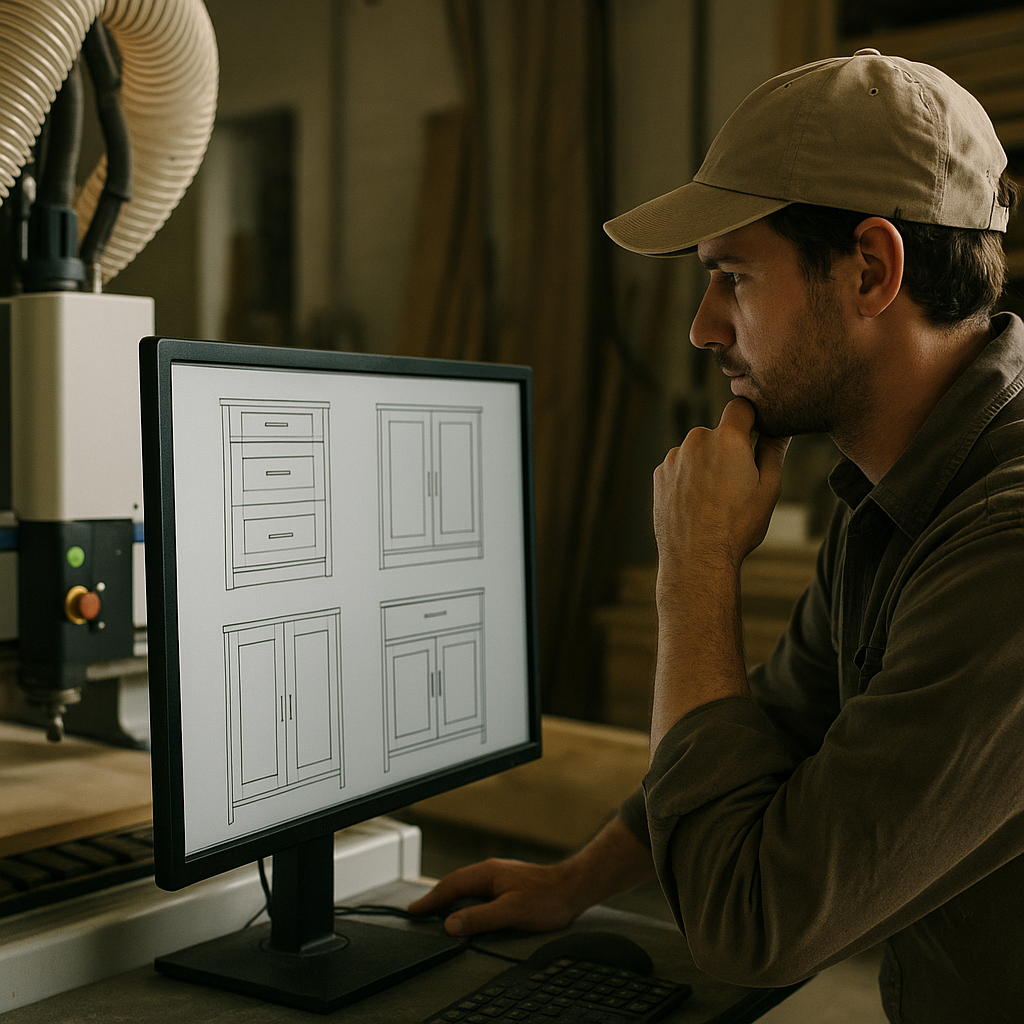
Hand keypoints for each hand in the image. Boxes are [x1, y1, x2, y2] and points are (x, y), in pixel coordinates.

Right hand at [407, 858, 584, 936]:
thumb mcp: (510, 912)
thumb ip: (479, 918)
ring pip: (466, 886)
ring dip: (449, 897)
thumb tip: (450, 924)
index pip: (450, 886)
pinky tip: (466, 908)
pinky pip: (477, 890)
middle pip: (455, 883)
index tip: (414, 910)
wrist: (573, 888)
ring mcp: (499, 876)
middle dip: (435, 897)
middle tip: (418, 911)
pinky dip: (463, 899)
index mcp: (486, 874)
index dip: (430, 900)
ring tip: (436, 910)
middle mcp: (490, 871)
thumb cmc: (547, 898)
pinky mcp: (508, 884)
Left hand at [654, 399, 789, 585]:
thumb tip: (781, 428)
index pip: (741, 407)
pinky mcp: (660, 474)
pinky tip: (696, 504)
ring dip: (706, 464)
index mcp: (727, 440)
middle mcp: (696, 440)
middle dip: (727, 449)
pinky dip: (688, 478)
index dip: (751, 417)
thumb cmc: (738, 527)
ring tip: (714, 500)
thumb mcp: (769, 489)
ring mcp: (674, 457)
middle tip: (736, 483)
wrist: (696, 558)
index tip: (756, 432)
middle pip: (717, 433)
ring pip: (696, 451)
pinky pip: (680, 467)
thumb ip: (774, 451)